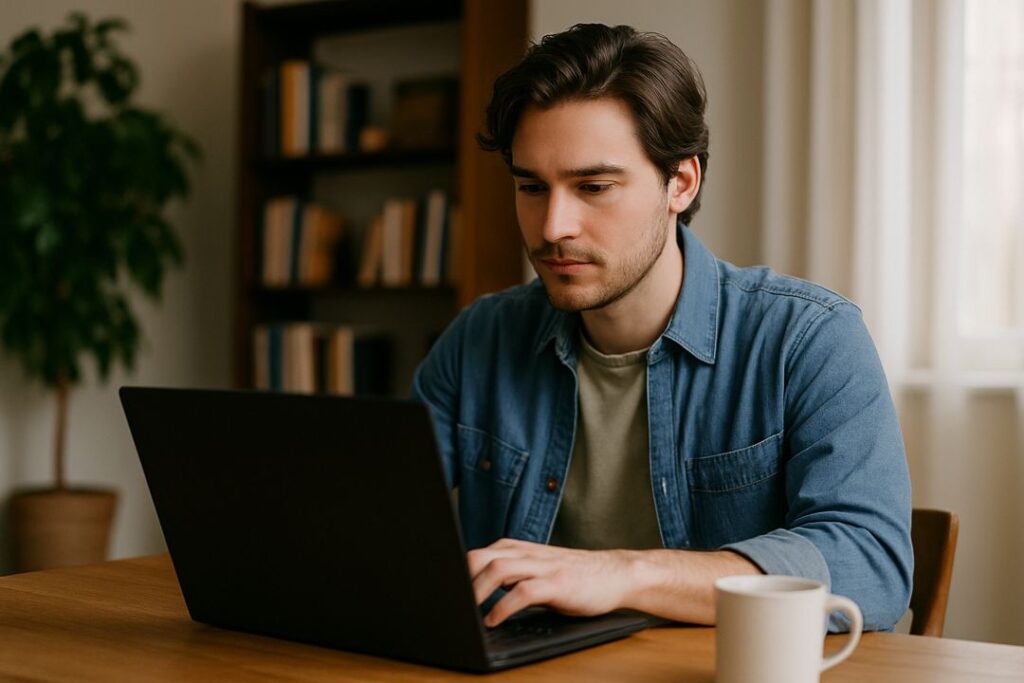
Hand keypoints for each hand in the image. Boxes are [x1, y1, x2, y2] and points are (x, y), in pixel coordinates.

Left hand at [466, 538, 635, 626]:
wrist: (617, 573)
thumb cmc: (576, 576)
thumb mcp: (537, 571)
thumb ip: (511, 576)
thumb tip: (477, 590)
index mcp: (519, 550)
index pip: (477, 554)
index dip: (457, 572)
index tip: (443, 592)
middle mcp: (528, 554)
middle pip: (481, 557)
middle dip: (461, 579)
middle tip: (450, 603)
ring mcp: (544, 566)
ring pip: (499, 569)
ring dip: (477, 591)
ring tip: (466, 612)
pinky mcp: (558, 583)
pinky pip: (524, 591)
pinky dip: (503, 606)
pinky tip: (494, 619)